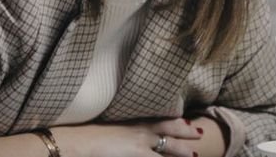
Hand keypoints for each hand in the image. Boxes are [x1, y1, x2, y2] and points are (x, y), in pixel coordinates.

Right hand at [52, 118, 202, 156]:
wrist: (75, 143)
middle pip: (167, 133)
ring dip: (181, 153)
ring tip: (195, 156)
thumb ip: (119, 133)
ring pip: (167, 151)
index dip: (174, 122)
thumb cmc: (85, 137)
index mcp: (131, 125)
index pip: (158, 121)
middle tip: (200, 133)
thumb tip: (122, 137)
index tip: (187, 121)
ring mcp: (139, 147)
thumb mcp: (107, 131)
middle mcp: (138, 134)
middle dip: (185, 135)